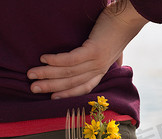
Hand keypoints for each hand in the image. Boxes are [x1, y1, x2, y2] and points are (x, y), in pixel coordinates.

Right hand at [27, 1, 147, 99]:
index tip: (50, 98)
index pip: (82, 88)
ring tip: (32, 74)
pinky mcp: (95, 50)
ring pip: (69, 72)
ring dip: (48, 74)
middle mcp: (99, 69)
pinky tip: (44, 59)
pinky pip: (72, 59)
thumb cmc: (115, 30)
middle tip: (32, 88)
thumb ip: (98, 57)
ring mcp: (97, 61)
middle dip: (50, 86)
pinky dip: (57, 61)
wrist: (129, 17)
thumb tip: (93, 62)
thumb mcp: (107, 48)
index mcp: (100, 71)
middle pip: (71, 82)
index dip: (66, 94)